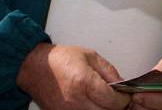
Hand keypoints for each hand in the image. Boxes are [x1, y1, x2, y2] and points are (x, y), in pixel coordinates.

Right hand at [16, 43, 130, 109]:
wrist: (35, 68)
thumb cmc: (61, 59)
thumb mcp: (90, 56)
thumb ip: (109, 71)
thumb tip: (123, 85)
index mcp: (84, 82)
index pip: (113, 101)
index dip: (124, 99)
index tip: (126, 94)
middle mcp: (76, 100)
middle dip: (116, 107)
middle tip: (118, 99)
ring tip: (105, 101)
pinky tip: (94, 104)